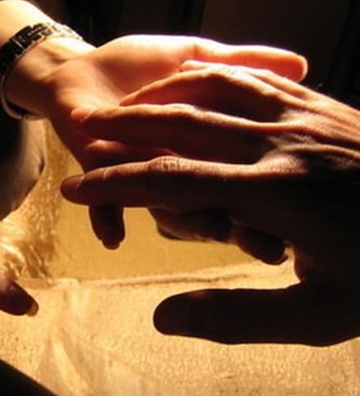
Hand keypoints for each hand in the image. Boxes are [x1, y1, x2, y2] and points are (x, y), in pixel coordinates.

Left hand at [42, 35, 307, 247]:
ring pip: (169, 203)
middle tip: (270, 246)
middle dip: (249, 215)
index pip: (248, 173)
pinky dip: (108, 216)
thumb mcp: (194, 57)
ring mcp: (139, 172)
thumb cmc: (135, 64)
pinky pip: (106, 203)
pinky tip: (111, 238)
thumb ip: (239, 63)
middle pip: (217, 197)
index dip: (279, 192)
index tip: (312, 210)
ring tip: (212, 233)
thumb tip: (299, 64)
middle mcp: (176, 166)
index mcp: (203, 141)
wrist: (77, 70)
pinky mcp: (101, 174)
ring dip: (188, 219)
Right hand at [60, 62, 359, 344]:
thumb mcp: (319, 317)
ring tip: (125, 109)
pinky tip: (186, 82)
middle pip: (182, 126)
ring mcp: (303, 118)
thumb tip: (163, 319)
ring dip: (159, 99)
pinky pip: (250, 77)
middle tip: (85, 138)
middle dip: (123, 133)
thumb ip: (236, 318)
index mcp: (278, 198)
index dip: (115, 185)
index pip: (173, 182)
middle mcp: (283, 147)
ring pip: (211, 91)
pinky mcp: (320, 103)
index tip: (75, 189)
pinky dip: (206, 76)